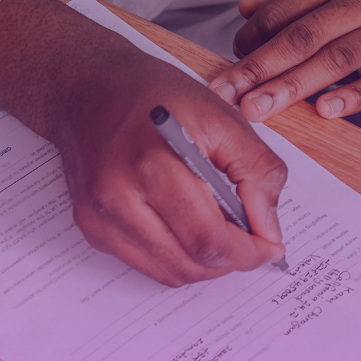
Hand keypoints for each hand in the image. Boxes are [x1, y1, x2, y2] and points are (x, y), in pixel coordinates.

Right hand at [49, 51, 288, 286]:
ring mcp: (97, 217)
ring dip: (205, 264)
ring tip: (224, 232)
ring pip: (166, 272)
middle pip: (187, 263)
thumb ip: (257, 171)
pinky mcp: (90, 226)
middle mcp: (117, 197)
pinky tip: (191, 227)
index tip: (271, 248)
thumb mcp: (223, 117)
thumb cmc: (158, 95)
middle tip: (253, 242)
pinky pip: (144, 263)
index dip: (247, 253)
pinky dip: (177, 256)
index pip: (207, 238)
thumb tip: (269, 230)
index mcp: (153, 164)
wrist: (90, 88)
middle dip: (230, 261)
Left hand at [209, 0, 360, 120]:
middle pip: (304, 36)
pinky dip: (360, 93)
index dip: (253, 38)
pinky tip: (328, 111)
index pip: (286, 7)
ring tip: (259, 111)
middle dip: (258, 70)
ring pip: (341, 58)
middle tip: (224, 98)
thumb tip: (251, 12)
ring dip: (295, 87)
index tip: (229, 62)